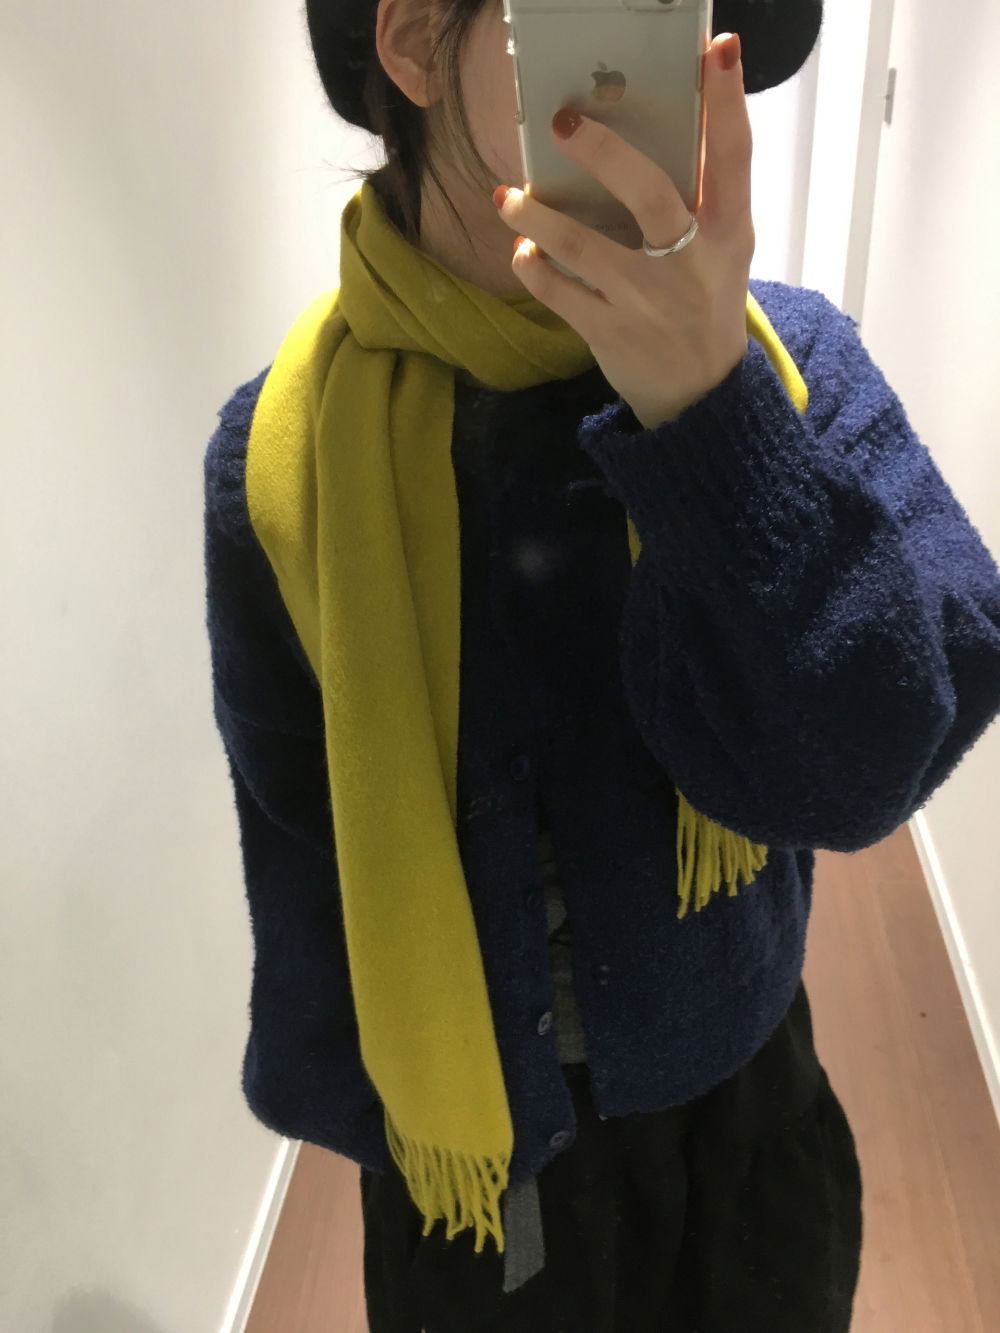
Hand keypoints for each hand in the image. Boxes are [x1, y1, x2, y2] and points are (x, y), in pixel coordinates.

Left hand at [493, 32, 753, 430]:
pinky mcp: (609, 332)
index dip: (726, 103)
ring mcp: (646, 300)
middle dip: (603, 152)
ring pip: (583, 247)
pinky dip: (532, 268)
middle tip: (562, 120)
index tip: (717, 49)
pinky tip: (522, 251)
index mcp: (730, 234)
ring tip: (508, 197)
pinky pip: (559, 293)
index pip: (733, 157)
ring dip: (538, 216)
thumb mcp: (725, 251)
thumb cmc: (706, 304)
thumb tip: (662, 123)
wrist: (700, 396)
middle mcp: (690, 263)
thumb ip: (704, 197)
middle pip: (648, 193)